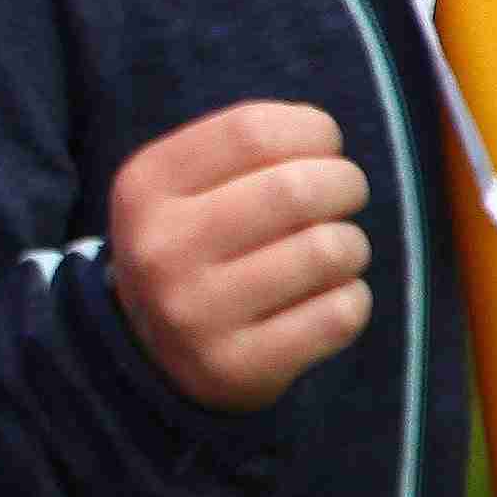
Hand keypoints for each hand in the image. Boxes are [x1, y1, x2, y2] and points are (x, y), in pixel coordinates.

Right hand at [111, 99, 370, 411]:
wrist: (152, 353)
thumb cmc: (196, 245)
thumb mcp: (184, 186)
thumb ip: (245, 149)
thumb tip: (324, 136)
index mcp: (144, 188)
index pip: (252, 132)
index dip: (311, 131)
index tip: (322, 147)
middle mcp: (160, 249)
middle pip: (297, 189)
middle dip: (345, 184)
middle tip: (343, 196)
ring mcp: (195, 314)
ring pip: (330, 251)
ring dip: (351, 245)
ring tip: (331, 253)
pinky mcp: (237, 366)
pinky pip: (340, 315)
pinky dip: (351, 299)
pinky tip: (324, 299)